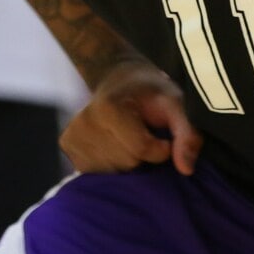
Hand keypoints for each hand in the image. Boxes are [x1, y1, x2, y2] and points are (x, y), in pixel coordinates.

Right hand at [61, 59, 202, 174]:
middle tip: (143, 133)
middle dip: (143, 156)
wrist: (120, 79)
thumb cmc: (150, 92)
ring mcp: (72, 137)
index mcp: (108, 108)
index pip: (140, 149)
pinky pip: (97, 174)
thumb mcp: (175, 104)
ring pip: (112, 172)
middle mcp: (84, 123)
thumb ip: (186, 133)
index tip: (161, 135)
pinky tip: (115, 147)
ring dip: (128, 162)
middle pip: (126, 163)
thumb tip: (185, 169)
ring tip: (128, 138)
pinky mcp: (68, 148)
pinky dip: (112, 165)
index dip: (160, 148)